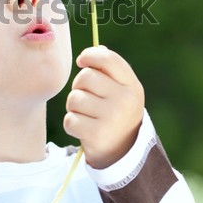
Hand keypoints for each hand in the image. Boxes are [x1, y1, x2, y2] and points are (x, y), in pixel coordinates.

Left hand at [64, 46, 144, 168]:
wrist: (123, 152)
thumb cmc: (116, 112)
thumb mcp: (121, 90)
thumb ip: (109, 69)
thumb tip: (96, 50)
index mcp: (132, 85)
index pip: (108, 58)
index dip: (89, 55)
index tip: (81, 61)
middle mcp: (124, 100)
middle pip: (85, 76)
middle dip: (79, 85)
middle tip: (86, 97)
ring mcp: (111, 118)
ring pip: (74, 98)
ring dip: (74, 106)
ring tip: (86, 114)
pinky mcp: (97, 135)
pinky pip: (69, 119)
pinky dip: (72, 124)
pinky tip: (83, 129)